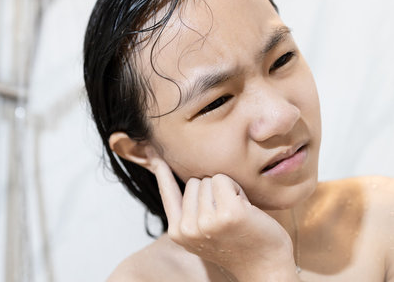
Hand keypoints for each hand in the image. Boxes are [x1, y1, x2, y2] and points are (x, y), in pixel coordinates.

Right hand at [147, 148, 299, 281]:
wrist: (265, 266)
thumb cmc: (235, 243)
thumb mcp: (201, 231)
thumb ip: (186, 210)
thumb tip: (168, 176)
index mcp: (178, 232)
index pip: (167, 192)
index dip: (160, 170)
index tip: (149, 148)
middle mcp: (189, 229)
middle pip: (193, 182)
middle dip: (212, 191)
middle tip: (225, 215)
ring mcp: (207, 222)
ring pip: (209, 180)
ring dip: (226, 191)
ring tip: (235, 214)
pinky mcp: (229, 214)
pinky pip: (224, 180)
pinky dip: (237, 189)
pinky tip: (245, 210)